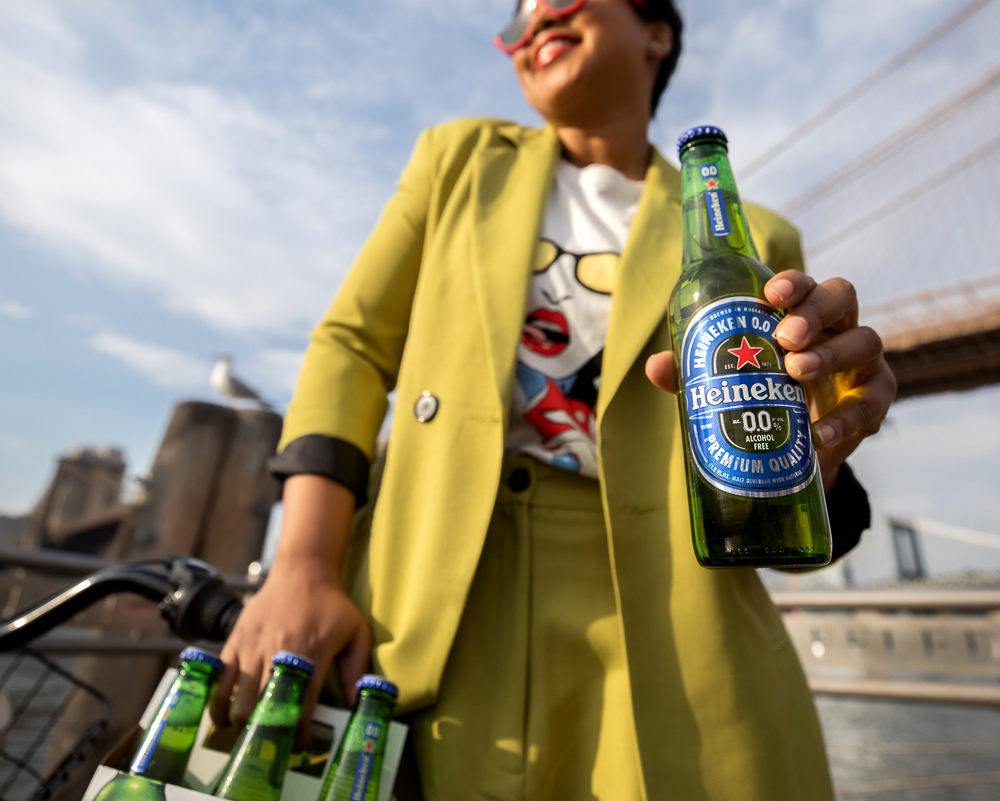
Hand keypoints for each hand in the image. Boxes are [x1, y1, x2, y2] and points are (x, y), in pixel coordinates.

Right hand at [209, 561, 371, 749]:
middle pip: (264, 710)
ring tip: (250, 733)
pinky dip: (218, 705)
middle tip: (272, 744)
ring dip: (242, 725)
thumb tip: (355, 705)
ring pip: (239, 701)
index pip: (302, 709)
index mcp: (312, 655)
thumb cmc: (332, 604)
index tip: (301, 746)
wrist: (303, 570)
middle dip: (267, 735)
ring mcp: (253, 647)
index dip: (299, 736)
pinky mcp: (235, 641)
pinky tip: (225, 718)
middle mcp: (280, 653)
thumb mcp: (357, 632)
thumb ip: (357, 669)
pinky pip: (220, 681)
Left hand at [645, 271, 895, 490]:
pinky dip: (847, 418)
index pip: (804, 285)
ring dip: (830, 354)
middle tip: (784, 337)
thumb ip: (692, 371)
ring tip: (795, 372)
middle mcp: (836, 328)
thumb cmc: (761, 395)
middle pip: (840, 297)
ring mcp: (861, 362)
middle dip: (813, 312)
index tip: (769, 295)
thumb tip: (656, 365)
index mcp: (801, 314)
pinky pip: (872, 402)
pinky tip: (820, 433)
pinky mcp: (873, 399)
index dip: (792, 282)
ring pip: (865, 341)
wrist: (792, 449)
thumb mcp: (725, 382)